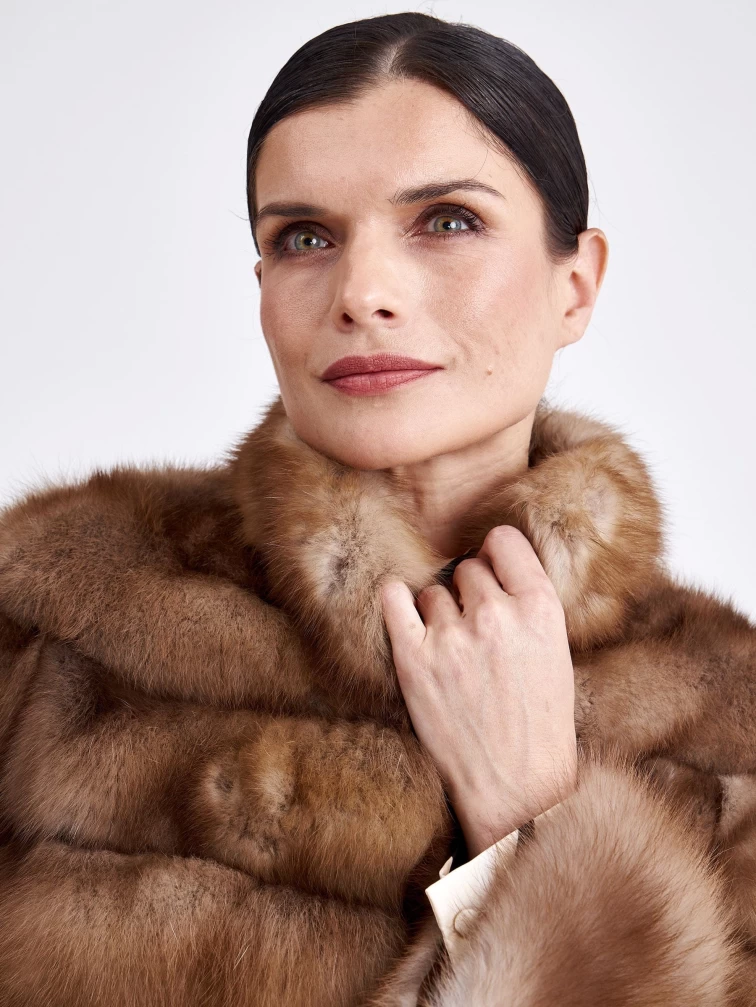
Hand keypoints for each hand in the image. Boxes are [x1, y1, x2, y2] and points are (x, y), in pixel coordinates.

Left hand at [380, 524, 576, 856]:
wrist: (516, 790)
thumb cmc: (540, 725)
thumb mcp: (556, 653)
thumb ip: (527, 605)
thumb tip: (490, 566)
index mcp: (540, 609)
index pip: (504, 541)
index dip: (495, 555)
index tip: (492, 571)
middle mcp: (496, 615)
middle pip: (467, 568)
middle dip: (469, 593)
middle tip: (475, 630)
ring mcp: (452, 638)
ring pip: (433, 592)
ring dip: (439, 614)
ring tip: (453, 652)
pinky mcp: (413, 660)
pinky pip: (393, 600)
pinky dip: (395, 602)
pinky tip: (404, 613)